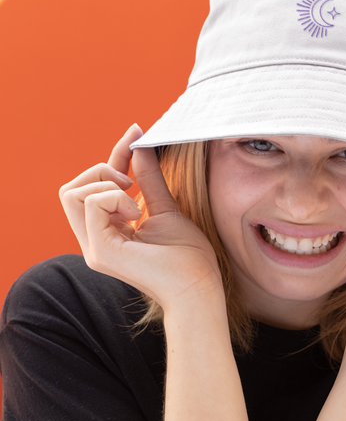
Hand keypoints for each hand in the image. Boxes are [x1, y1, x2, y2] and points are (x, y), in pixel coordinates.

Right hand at [59, 124, 222, 311]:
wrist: (199, 288)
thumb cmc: (188, 255)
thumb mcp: (166, 208)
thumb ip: (150, 179)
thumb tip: (139, 145)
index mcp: (108, 231)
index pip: (94, 187)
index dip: (113, 156)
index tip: (135, 131)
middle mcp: (95, 240)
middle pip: (71, 189)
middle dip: (100, 171)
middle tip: (132, 184)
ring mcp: (95, 248)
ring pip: (72, 194)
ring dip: (106, 184)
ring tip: (136, 201)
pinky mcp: (101, 252)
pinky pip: (91, 204)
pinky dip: (114, 197)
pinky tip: (137, 212)